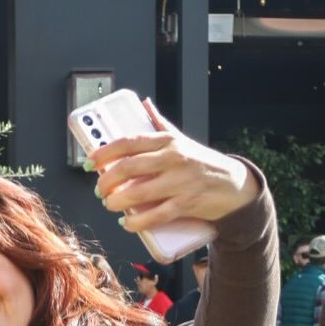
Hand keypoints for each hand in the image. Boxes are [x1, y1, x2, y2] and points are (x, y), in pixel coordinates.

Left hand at [91, 100, 258, 234]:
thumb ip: (160, 123)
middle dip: (106, 181)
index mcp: (168, 141)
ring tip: (110, 204)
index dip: (104, 152)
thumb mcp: (182, 139)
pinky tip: (126, 222)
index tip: (90, 162)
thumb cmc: (202, 162)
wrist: (235, 186)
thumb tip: (144, 103)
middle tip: (99, 189)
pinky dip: (136, 221)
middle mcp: (173, 158)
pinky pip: (155, 216)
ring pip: (138, 193)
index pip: (128, 142)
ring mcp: (180, 182)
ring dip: (116, 202)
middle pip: (128, 168)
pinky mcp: (187, 204)